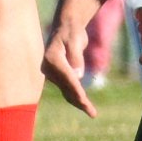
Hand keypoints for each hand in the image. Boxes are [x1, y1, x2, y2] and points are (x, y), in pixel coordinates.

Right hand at [42, 0, 104, 116]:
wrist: (66, 27)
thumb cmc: (72, 31)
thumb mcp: (75, 40)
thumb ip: (76, 57)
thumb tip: (78, 76)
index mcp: (51, 59)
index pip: (67, 77)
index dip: (77, 89)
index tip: (84, 100)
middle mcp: (49, 68)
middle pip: (67, 87)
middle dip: (80, 100)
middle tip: (92, 112)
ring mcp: (52, 73)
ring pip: (67, 90)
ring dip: (79, 102)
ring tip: (92, 113)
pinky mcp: (58, 76)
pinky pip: (67, 88)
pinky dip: (76, 97)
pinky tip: (85, 106)